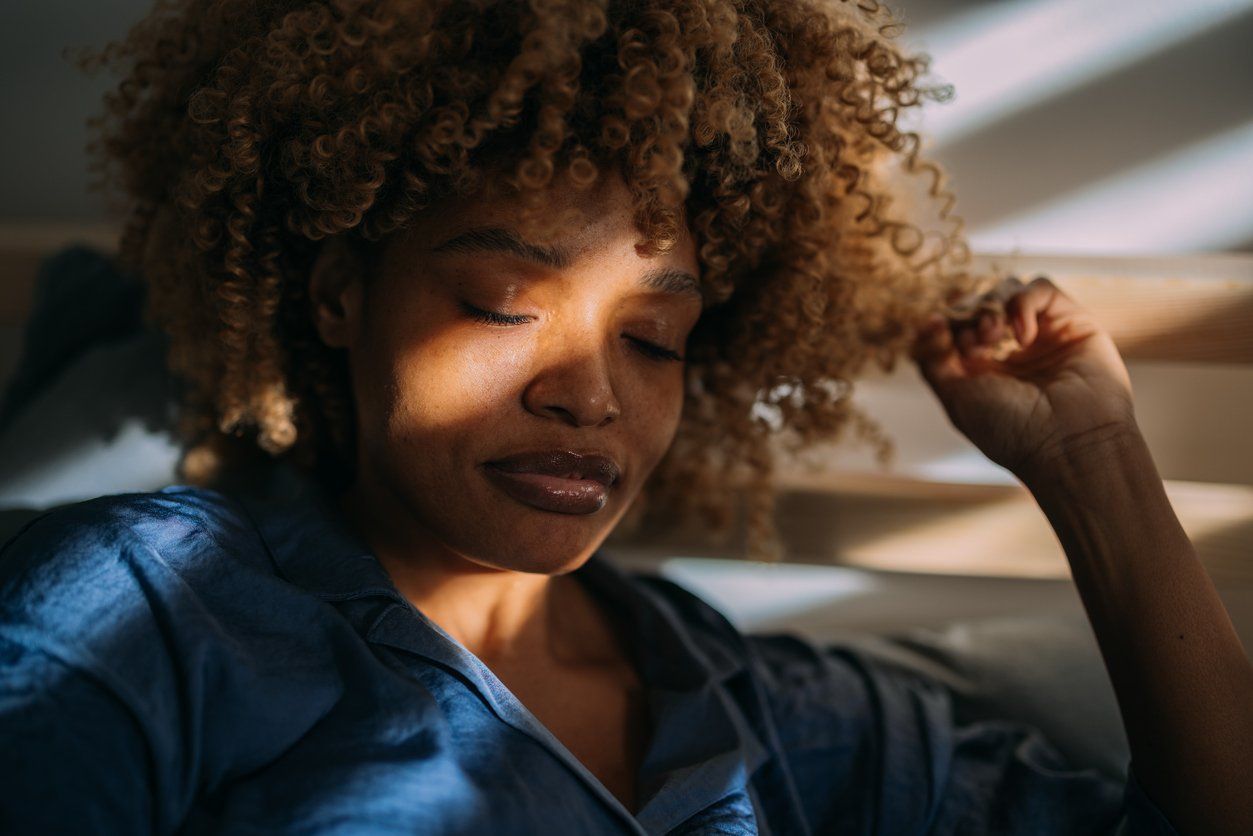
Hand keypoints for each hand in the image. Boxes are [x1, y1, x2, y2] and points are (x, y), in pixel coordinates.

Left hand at [910, 275, 1139, 480]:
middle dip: (968, 316)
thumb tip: (929, 321)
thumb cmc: (1010, 428)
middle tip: (975, 343)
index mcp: (982, 367)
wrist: (1067, 443)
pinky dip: (1023, 303)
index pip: (955, 324)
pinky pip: (1040, 287)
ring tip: (994, 337)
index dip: (945, 324)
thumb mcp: (955, 396)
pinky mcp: (1071, 321)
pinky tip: (1023, 337)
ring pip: (1007, 290)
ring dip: (992, 306)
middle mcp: (1011, 349)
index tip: (943, 339)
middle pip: (978, 303)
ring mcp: (1042, 333)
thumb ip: (933, 360)